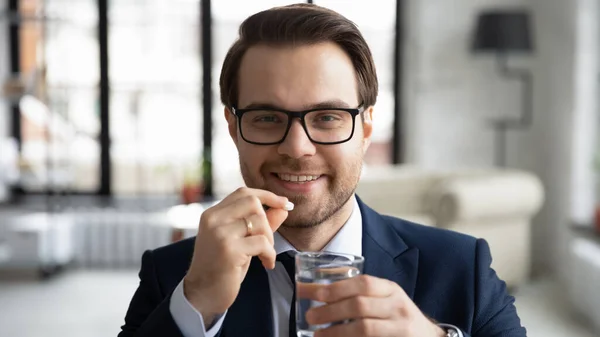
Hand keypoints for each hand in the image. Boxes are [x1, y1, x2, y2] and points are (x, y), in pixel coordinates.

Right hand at [182, 187, 289, 325]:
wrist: (202, 295)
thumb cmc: (223, 268)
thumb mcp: (242, 241)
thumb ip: (260, 224)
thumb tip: (283, 208)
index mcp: (213, 214)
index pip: (243, 193)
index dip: (267, 195)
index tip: (285, 204)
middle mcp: (213, 219)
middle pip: (252, 203)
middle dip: (268, 222)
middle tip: (268, 243)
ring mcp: (219, 233)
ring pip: (258, 222)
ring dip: (269, 240)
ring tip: (265, 255)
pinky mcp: (228, 249)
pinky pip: (261, 242)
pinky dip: (270, 253)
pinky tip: (267, 264)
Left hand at [298, 275, 445, 336]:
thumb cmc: (398, 317)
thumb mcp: (386, 300)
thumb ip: (362, 295)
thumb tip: (319, 295)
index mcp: (391, 289)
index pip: (361, 283)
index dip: (333, 287)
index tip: (309, 291)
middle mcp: (397, 306)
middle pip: (359, 305)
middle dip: (330, 310)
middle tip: (310, 315)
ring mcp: (400, 327)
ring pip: (364, 327)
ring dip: (336, 331)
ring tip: (317, 334)